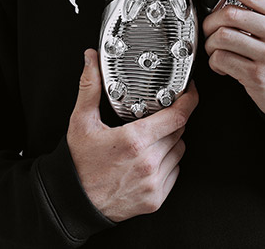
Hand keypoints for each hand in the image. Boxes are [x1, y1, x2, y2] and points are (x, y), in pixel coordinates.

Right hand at [67, 49, 198, 221]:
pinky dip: (168, 162)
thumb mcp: (81, 122)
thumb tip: (90, 59)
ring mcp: (154, 183)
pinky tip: (149, 159)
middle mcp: (148, 162)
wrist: (73, 204)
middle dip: (172, 119)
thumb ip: (89, 87)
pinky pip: (175, 172)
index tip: (190, 91)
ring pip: (179, 150)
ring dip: (171, 141)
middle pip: (179, 131)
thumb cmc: (79, 165)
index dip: (189, 100)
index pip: (178, 116)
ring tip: (149, 140)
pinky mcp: (156, 199)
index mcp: (134, 140)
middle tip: (157, 116)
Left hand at [201, 0, 264, 115]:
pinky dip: (214, 61)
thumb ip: (263, 13)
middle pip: (230, 14)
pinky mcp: (256, 75)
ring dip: (210, 43)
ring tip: (215, 49)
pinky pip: (222, 59)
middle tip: (209, 29)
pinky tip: (222, 65)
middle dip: (211, 21)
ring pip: (222, 36)